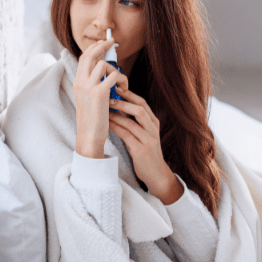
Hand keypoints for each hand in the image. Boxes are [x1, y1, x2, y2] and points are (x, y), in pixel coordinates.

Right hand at [73, 38, 128, 158]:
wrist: (89, 136)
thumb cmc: (92, 121)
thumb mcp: (88, 100)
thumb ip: (92, 86)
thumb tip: (104, 74)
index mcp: (77, 83)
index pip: (83, 58)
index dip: (93, 48)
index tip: (103, 44)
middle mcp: (80, 82)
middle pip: (89, 55)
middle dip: (102, 46)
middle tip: (112, 42)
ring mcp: (89, 87)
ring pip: (104, 65)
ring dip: (116, 70)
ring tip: (122, 83)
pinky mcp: (100, 92)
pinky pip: (115, 76)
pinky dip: (123, 80)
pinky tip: (124, 89)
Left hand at [108, 88, 183, 204]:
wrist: (156, 174)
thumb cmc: (146, 152)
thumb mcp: (144, 134)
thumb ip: (135, 121)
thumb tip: (117, 105)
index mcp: (154, 123)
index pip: (143, 103)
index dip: (129, 94)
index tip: (116, 87)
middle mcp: (153, 129)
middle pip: (139, 109)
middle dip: (123, 101)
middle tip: (108, 96)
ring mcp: (148, 140)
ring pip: (132, 122)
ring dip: (116, 114)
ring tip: (104, 109)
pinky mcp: (141, 150)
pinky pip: (126, 135)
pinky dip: (116, 127)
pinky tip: (107, 124)